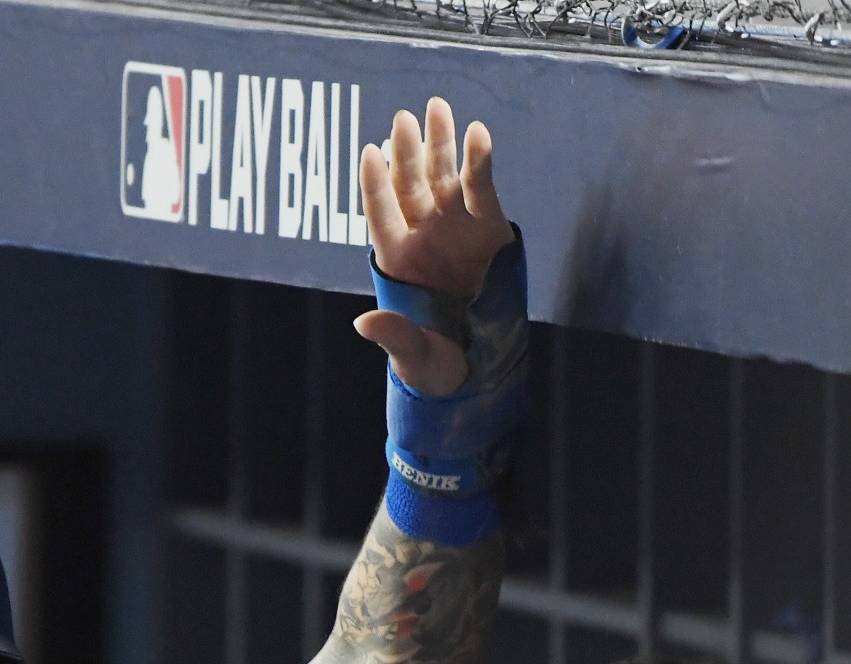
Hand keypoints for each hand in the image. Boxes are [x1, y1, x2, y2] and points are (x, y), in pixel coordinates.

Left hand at [353, 98, 513, 395]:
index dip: (375, 184)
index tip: (369, 152)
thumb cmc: (432, 363)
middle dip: (406, 152)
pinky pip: (482, 188)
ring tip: (436, 108)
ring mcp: (454, 228)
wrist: (476, 367)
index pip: (380, 214)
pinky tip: (477, 133)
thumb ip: (393, 336)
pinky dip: (479, 162)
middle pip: (409, 185)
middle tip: (403, 119)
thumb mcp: (412, 356)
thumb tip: (362, 322)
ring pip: (443, 177)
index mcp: (396, 259)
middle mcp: (422, 235)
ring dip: (440, 143)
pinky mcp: (488, 228)